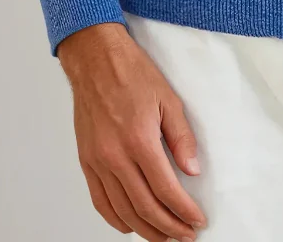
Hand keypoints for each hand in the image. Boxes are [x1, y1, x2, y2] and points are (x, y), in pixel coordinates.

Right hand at [56, 22, 206, 239]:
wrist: (95, 59)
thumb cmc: (131, 73)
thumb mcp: (168, 99)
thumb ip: (181, 137)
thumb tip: (192, 170)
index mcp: (139, 140)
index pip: (166, 189)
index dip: (184, 211)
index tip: (197, 221)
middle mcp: (115, 156)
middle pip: (145, 207)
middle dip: (169, 227)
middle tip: (185, 234)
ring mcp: (98, 161)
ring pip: (122, 210)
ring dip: (145, 229)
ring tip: (163, 235)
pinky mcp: (86, 161)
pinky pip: (99, 200)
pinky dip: (115, 219)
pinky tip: (129, 224)